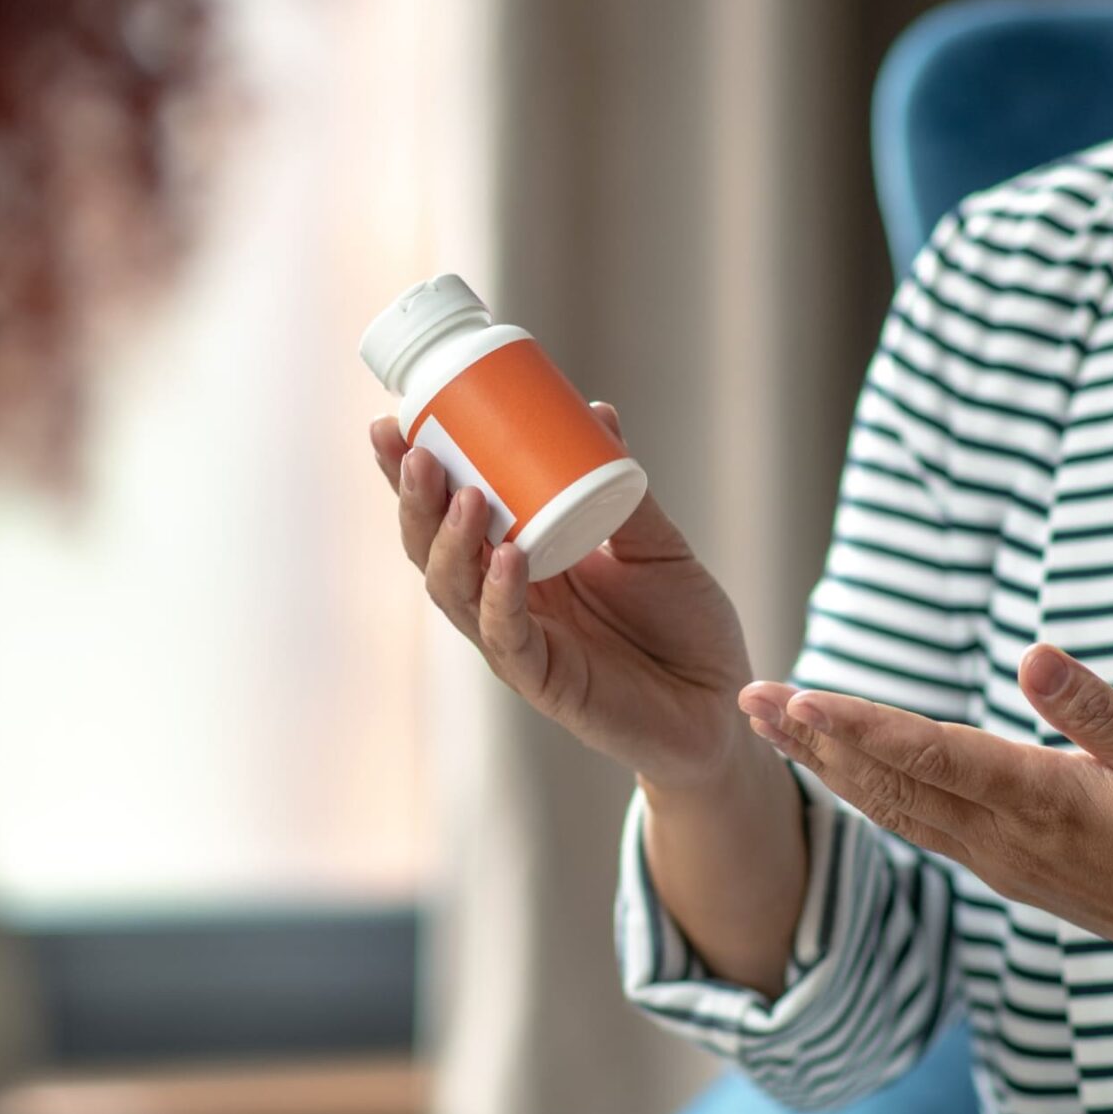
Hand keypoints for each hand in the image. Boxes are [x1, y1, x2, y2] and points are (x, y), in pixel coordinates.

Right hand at [369, 401, 755, 793]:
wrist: (722, 702)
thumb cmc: (685, 625)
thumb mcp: (656, 543)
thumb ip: (623, 488)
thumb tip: (596, 411)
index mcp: (518, 559)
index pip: (446, 513)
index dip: (410, 473)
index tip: (390, 422)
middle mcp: (505, 600)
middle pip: (432, 550)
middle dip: (413, 501)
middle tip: (411, 451)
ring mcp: (519, 643)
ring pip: (455, 594)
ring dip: (448, 543)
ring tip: (460, 494)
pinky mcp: (546, 683)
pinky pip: (509, 639)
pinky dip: (501, 598)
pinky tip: (506, 558)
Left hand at [736, 643, 1112, 993]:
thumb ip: (1100, 711)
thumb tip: (1033, 656)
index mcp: (1043, 801)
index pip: (932, 756)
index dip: (862, 726)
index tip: (801, 698)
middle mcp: (1003, 837)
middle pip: (888, 783)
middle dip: (813, 739)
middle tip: (748, 698)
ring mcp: (996, 861)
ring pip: (892, 808)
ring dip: (827, 764)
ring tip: (771, 724)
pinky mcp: (1001, 870)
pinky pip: (915, 826)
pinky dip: (865, 792)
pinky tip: (836, 770)